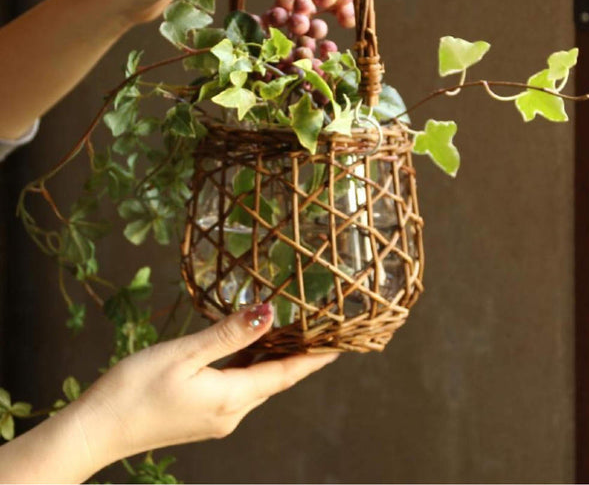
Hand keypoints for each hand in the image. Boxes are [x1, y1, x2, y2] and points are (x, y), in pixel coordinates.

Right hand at [78, 303, 336, 466]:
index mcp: (232, 398)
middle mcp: (230, 412)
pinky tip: (249, 347)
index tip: (341, 342)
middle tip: (322, 329)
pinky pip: (238, 386)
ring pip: (257, 382)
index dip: (315, 356)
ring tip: (293, 332)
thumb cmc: (133, 390)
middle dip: (300, 356)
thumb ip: (228, 334)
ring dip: (275, 359)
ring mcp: (216, 416)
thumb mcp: (184, 354)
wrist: (94, 431)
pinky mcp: (201, 414)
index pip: (286, 374)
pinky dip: (251, 365)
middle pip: (276, 379)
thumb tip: (269, 312)